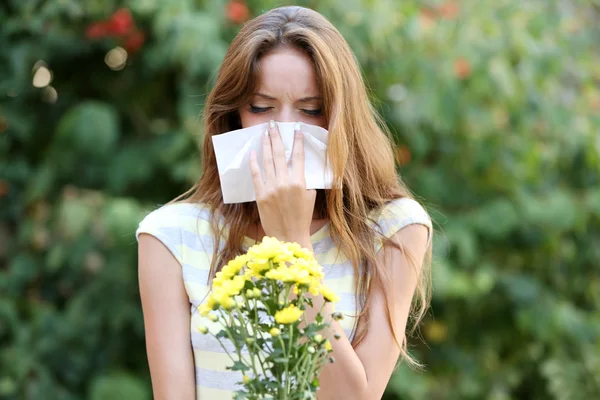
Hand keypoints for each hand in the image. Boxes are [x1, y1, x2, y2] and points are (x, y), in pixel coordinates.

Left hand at [249, 120, 315, 246]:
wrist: (288, 236)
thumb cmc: (302, 217)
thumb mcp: (310, 196)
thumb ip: (304, 180)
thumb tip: (297, 166)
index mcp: (299, 182)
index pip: (298, 156)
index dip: (297, 141)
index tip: (296, 129)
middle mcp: (284, 182)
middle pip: (279, 154)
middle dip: (276, 137)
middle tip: (273, 125)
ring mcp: (271, 188)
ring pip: (267, 161)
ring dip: (265, 145)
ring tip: (264, 133)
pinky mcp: (260, 195)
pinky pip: (256, 174)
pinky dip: (254, 162)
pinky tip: (253, 152)